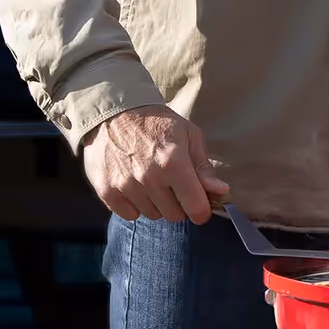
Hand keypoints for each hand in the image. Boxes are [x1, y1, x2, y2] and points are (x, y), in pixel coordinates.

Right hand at [81, 105, 228, 224]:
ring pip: (152, 215)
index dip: (201, 209)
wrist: (114, 112)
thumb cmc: (156, 123)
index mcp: (174, 163)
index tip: (198, 202)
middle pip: (174, 215)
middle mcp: (150, 178)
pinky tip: (134, 185)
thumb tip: (221, 192)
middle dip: (177, 203)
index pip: (196, 209)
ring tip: (150, 179)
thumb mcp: (189, 136)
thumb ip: (204, 168)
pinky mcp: (106, 191)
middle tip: (171, 183)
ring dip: (155, 203)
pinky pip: (129, 215)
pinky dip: (134, 205)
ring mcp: (126, 186)